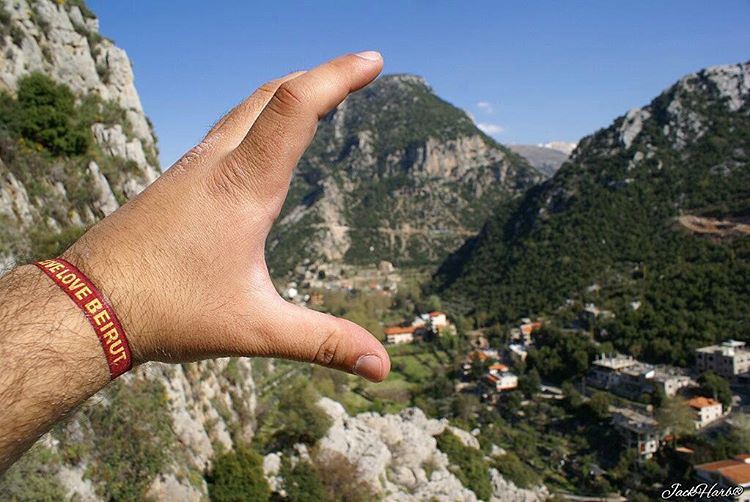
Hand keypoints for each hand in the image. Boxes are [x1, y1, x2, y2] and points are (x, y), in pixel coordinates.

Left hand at [63, 52, 389, 381]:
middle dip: (321, 74)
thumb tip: (381, 366)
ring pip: (246, 107)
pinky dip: (259, 113)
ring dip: (288, 90)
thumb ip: (323, 343)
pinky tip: (263, 138)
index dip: (339, 75)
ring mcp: (192, 166)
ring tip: (320, 92)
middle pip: (273, 92)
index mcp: (244, 186)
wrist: (87, 303)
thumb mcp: (255, 329)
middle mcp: (217, 163)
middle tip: (358, 70)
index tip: (373, 60)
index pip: (296, 107)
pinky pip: (226, 127)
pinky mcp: (177, 179)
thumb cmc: (167, 311)